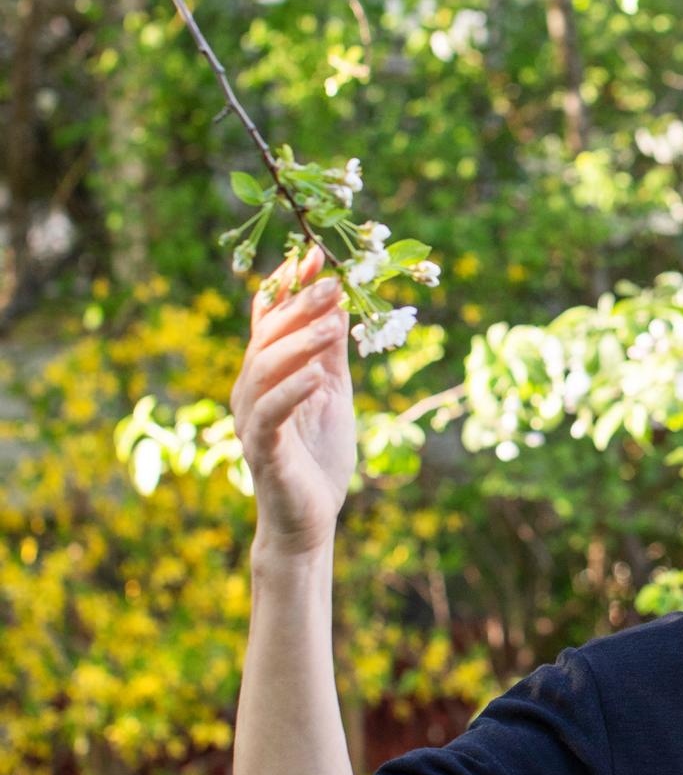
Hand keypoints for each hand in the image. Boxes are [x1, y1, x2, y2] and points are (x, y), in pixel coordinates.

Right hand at [233, 239, 356, 557]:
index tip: (315, 253)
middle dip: (300, 306)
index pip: (269, 319)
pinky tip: (317, 376)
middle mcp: (250, 391)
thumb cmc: (319, 457)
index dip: (288, 286)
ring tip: (331, 323)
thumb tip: (339, 303)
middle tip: (332, 281)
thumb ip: (330, 353)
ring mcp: (252, 420)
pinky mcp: (261, 451)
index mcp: (266, 374)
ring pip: (264, 370)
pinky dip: (292, 391)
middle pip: (267, 337)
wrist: (309, 521)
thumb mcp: (333, 393)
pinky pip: (270, 416)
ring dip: (299, 343)